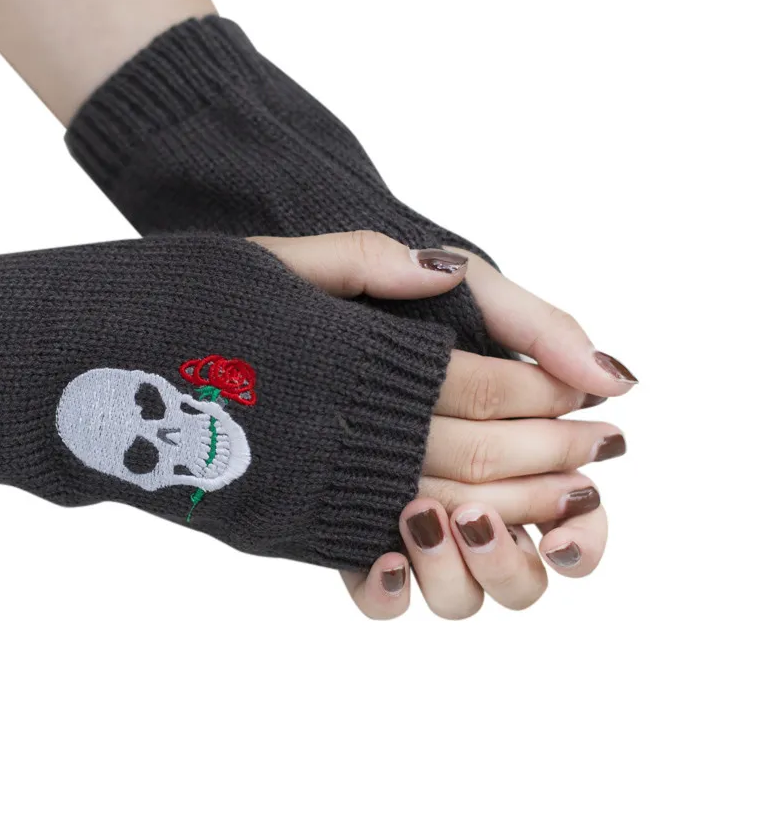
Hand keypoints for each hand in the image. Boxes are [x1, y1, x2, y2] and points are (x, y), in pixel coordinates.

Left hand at [254, 232, 634, 619]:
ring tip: (428, 520)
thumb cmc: (382, 288)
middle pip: (524, 569)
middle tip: (478, 518)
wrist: (272, 299)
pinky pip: (377, 596)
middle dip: (514, 555)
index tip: (574, 492)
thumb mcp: (460, 290)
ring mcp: (405, 514)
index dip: (581, 518)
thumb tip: (611, 377)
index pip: (569, 504)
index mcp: (506, 441)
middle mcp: (462, 488)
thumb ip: (534, 324)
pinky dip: (388, 593)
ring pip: (460, 595)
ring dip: (461, 576)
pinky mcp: (346, 530)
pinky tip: (383, 558)